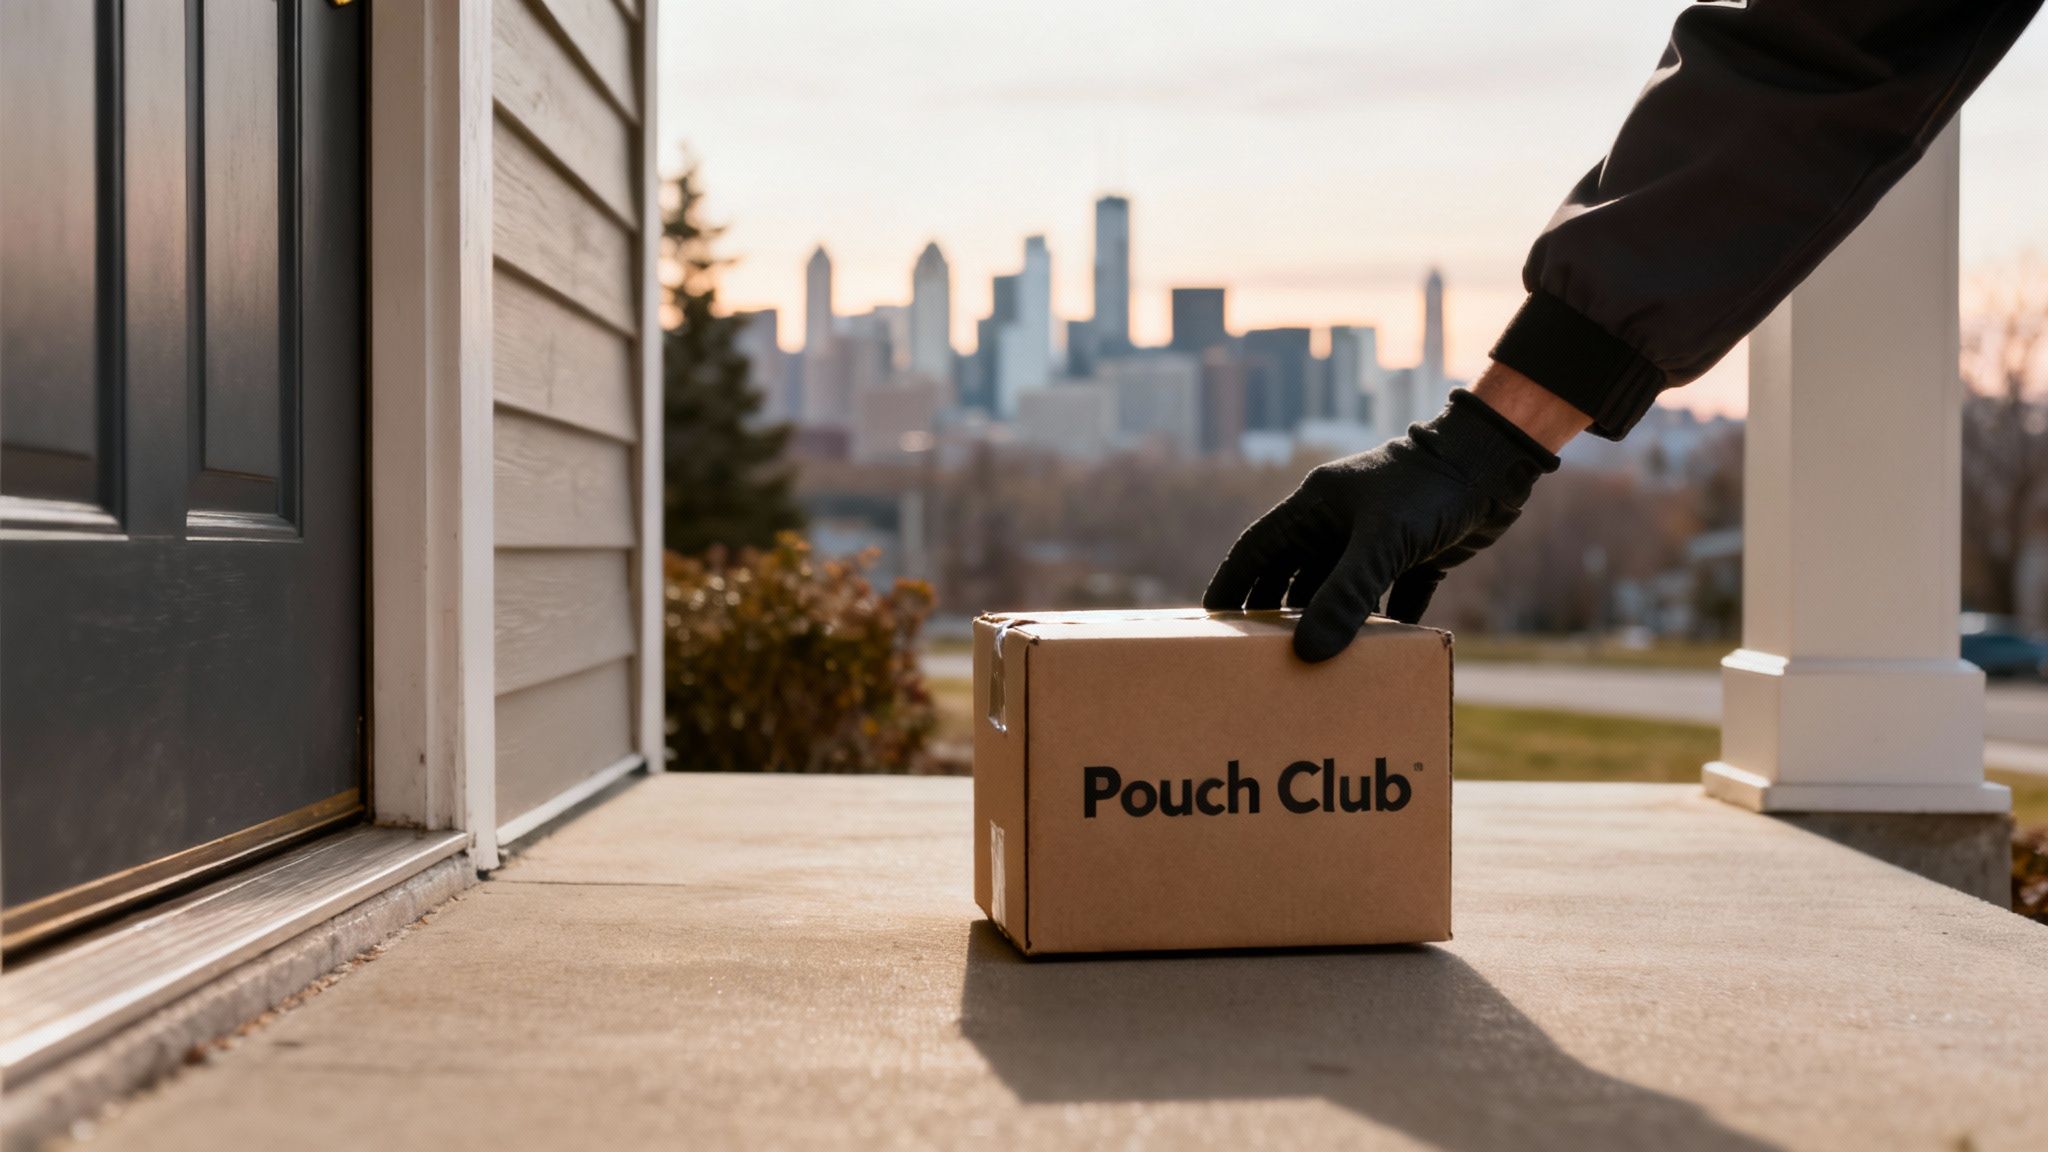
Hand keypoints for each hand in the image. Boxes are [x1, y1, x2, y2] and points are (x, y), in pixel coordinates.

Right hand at [1203, 389, 1560, 661]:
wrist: (1495, 465)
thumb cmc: (1429, 489)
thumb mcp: (1382, 543)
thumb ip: (1344, 596)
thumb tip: (1308, 652)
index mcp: (1317, 506)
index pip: (1259, 548)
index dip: (1233, 583)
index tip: (1213, 619)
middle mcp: (1342, 522)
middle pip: (1294, 574)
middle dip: (1276, 612)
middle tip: (1259, 654)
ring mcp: (1380, 539)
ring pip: (1341, 589)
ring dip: (1331, 620)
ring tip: (1312, 662)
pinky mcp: (1419, 555)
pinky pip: (1393, 598)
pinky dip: (1386, 626)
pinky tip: (1378, 656)